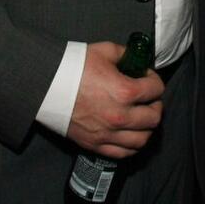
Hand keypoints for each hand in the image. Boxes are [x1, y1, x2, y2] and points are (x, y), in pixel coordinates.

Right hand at [67, 41, 163, 158]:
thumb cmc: (76, 66)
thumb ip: (125, 54)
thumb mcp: (105, 51)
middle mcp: (120, 116)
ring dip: (147, 128)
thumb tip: (135, 58)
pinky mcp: (96, 144)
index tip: (148, 78)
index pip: (156, 90)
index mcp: (125, 91)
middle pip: (154, 118)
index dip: (156, 81)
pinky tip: (131, 134)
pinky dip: (133, 145)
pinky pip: (124, 153)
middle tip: (150, 99)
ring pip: (142, 140)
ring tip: (142, 117)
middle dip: (156, 105)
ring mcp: (108, 133)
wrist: (48, 85)